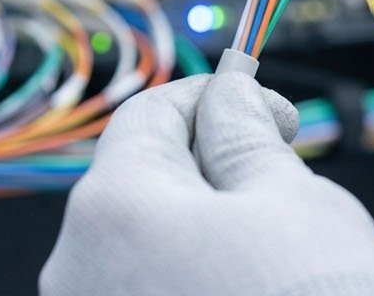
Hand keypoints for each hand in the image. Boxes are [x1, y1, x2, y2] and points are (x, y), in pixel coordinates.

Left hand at [41, 73, 373, 295]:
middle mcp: (77, 273)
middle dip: (216, 172)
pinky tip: (258, 294)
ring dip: (208, 234)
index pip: (151, 113)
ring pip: (148, 249)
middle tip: (290, 185)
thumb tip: (228, 96)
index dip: (219, 97)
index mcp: (113, 208)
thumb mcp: (296, 200)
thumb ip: (247, 134)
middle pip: (143, 185)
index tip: (272, 112)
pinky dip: (196, 284)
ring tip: (284, 259)